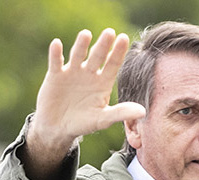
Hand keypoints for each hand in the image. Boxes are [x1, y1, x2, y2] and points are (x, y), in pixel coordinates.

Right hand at [24, 28, 145, 175]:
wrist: (58, 128)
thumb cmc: (83, 123)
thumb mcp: (103, 119)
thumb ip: (121, 113)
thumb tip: (143, 112)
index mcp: (103, 81)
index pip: (113, 64)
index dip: (118, 52)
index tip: (124, 39)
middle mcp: (89, 73)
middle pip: (97, 56)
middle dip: (103, 45)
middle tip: (110, 33)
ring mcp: (72, 72)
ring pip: (78, 55)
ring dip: (81, 45)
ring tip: (86, 35)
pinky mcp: (55, 75)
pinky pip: (56, 62)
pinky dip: (56, 54)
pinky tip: (57, 44)